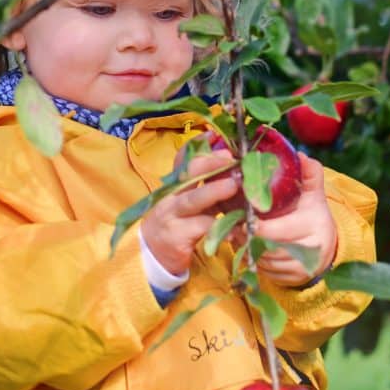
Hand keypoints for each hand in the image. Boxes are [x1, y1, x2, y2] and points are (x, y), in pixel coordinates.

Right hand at [141, 149, 238, 275]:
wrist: (152, 255)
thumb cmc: (177, 224)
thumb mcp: (187, 202)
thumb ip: (205, 187)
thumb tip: (235, 169)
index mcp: (175, 185)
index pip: (183, 158)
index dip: (198, 145)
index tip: (214, 134)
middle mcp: (171, 196)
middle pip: (187, 174)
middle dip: (210, 163)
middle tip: (231, 158)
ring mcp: (172, 216)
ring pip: (193, 200)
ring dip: (214, 192)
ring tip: (233, 185)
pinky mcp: (178, 237)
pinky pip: (202, 229)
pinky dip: (221, 228)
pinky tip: (237, 228)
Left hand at [249, 153, 337, 286]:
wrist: (325, 244)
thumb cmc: (312, 214)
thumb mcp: (313, 193)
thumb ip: (309, 174)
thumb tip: (300, 155)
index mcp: (314, 225)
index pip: (277, 230)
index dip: (256, 226)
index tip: (242, 216)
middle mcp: (310, 251)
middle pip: (268, 248)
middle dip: (247, 238)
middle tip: (232, 226)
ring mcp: (301, 268)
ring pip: (264, 262)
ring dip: (247, 249)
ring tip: (236, 234)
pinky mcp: (292, 280)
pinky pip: (265, 272)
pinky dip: (253, 261)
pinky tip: (247, 247)